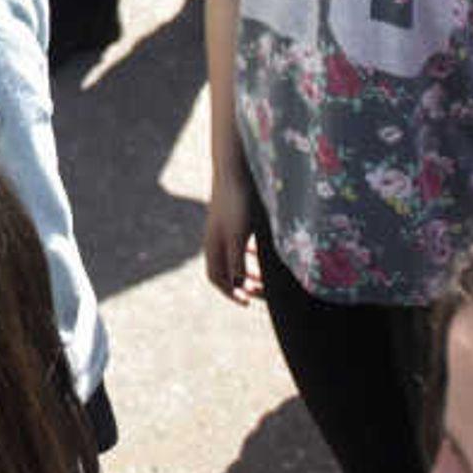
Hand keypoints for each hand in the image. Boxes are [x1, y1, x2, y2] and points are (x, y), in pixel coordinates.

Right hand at [201, 167, 261, 305]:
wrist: (233, 169)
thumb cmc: (236, 202)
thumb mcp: (238, 235)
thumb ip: (236, 260)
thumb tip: (237, 284)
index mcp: (212, 245)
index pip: (216, 278)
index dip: (230, 293)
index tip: (247, 302)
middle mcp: (214, 239)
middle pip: (223, 270)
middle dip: (238, 285)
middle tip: (255, 294)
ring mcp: (222, 228)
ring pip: (230, 257)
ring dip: (243, 271)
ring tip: (260, 278)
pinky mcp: (231, 218)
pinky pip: (236, 244)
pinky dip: (246, 255)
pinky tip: (259, 252)